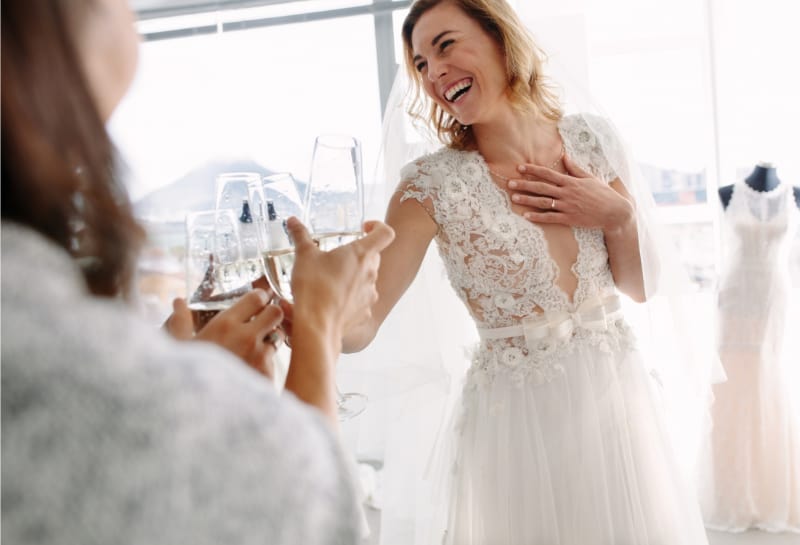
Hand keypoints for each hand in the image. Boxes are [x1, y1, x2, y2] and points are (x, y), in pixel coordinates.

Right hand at [165, 289, 283, 377]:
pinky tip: (255, 366)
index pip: (257, 298)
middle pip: (276, 312)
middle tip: (263, 320)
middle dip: (272, 313)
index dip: (260, 297)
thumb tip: (178, 301)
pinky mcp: (266, 373)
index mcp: (225, 324)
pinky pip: (274, 359)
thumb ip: (180, 322)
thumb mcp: (179, 347)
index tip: (258, 301)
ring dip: (271, 337)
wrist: (200, 410)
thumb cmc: (187, 376)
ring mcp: (259, 355)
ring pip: (279, 335)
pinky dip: (268, 360)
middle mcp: (246, 336)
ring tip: (257, 345)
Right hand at [286, 217, 394, 340]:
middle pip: (375, 256)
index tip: (364, 228)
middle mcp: (371, 273)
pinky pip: (361, 299)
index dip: (378, 226)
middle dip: (359, 253)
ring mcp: (370, 294)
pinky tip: (332, 299)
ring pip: (368, 278)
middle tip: (338, 256)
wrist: (317, 325)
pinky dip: (351, 296)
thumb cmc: (313, 287)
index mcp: (361, 253)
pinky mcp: (365, 312)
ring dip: (354, 275)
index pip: (385, 233)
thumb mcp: (304, 256)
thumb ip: (300, 236)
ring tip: (331, 279)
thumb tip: (293, 222)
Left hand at [508, 154, 633, 231]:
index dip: (533, 170)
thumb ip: (575, 168)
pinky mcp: (570, 219)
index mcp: (571, 181)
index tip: (520, 167)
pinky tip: (526, 216)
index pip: (548, 173)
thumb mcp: (590, 178)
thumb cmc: (602, 194)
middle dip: (524, 184)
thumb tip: (565, 156)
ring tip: (513, 198)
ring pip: (543, 202)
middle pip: (541, 187)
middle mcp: (567, 193)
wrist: (614, 212)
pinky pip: (550, 218)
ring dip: (527, 200)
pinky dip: (538, 217)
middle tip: (509, 183)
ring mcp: (568, 206)